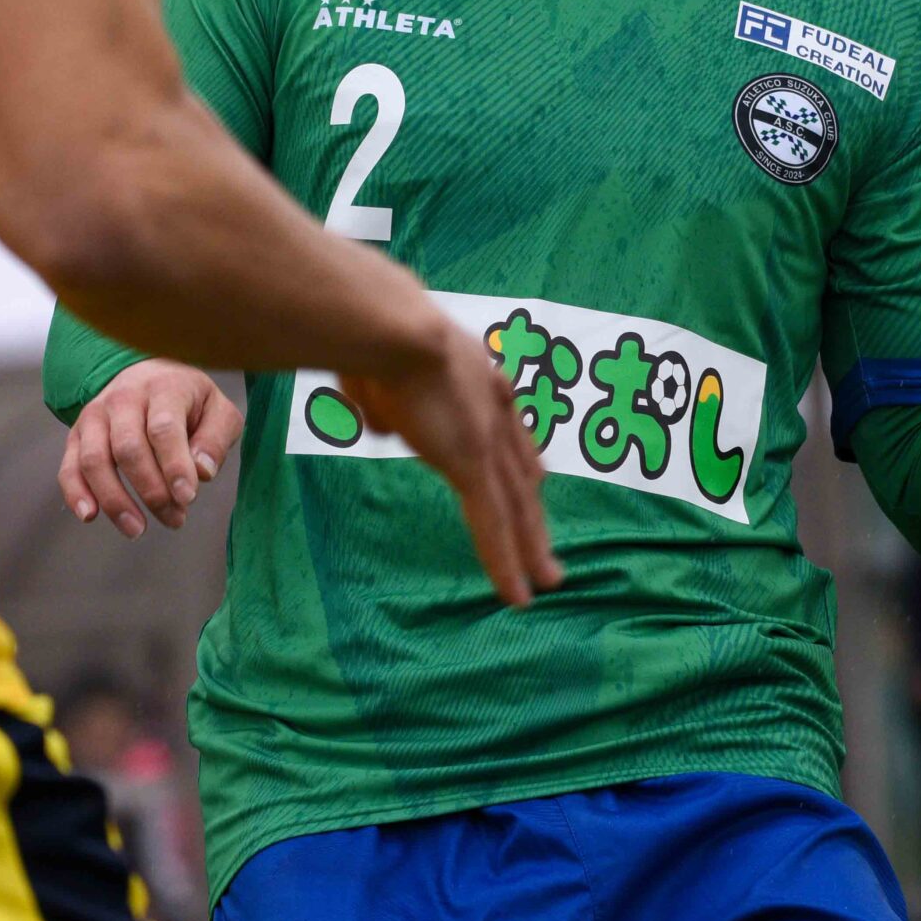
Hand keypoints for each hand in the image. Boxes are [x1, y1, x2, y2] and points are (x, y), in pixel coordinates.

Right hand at [60, 358, 243, 537]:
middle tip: (175, 519)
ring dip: (115, 500)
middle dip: (151, 491)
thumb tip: (201, 472)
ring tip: (137, 530)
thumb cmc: (191, 402)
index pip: (164, 429)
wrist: (150, 376)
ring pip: (94, 460)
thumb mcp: (219, 411)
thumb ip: (215, 440)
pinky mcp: (76, 434)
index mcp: (163, 387)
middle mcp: (123, 397)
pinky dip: (76, 493)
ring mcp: (95, 415)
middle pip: (128, 449)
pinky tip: (90, 516)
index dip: (174, 466)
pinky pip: (69, 467)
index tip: (187, 498)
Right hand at [340, 320, 564, 609]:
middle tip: (549, 550)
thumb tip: (383, 422)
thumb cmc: (371, 333)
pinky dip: (505, 564)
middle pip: (523, 475)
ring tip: (547, 583)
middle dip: (535, 515)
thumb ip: (386, 403)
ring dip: (531, 549)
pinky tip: (518, 595)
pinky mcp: (473, 465)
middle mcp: (495, 410)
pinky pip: (494, 525)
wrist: (391, 325)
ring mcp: (487, 441)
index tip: (536, 485)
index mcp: (478, 380)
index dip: (522, 465)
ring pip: (518, 507)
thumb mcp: (379, 371)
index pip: (509, 434)